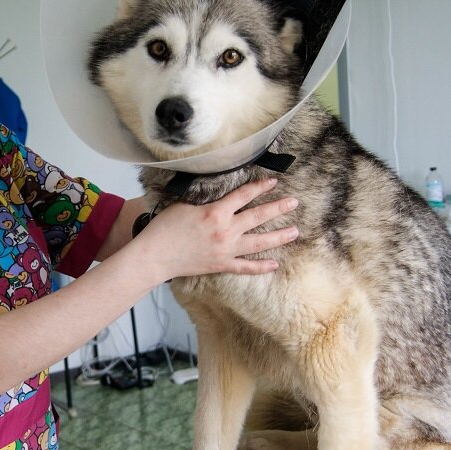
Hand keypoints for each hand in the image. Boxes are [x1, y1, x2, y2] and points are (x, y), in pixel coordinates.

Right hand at [138, 178, 297, 280]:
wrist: (155, 256)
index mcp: (216, 213)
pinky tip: (275, 264)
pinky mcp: (221, 265)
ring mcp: (226, 250)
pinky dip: (261, 267)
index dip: (260, 187)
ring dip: (278, 237)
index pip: (244, 196)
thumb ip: (205, 200)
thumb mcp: (184, 205)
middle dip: (278, 208)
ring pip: (258, 243)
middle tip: (294, 203)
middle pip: (258, 217)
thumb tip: (219, 193)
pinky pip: (246, 267)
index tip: (273, 182)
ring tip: (295, 231)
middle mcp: (225, 231)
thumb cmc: (165, 228)